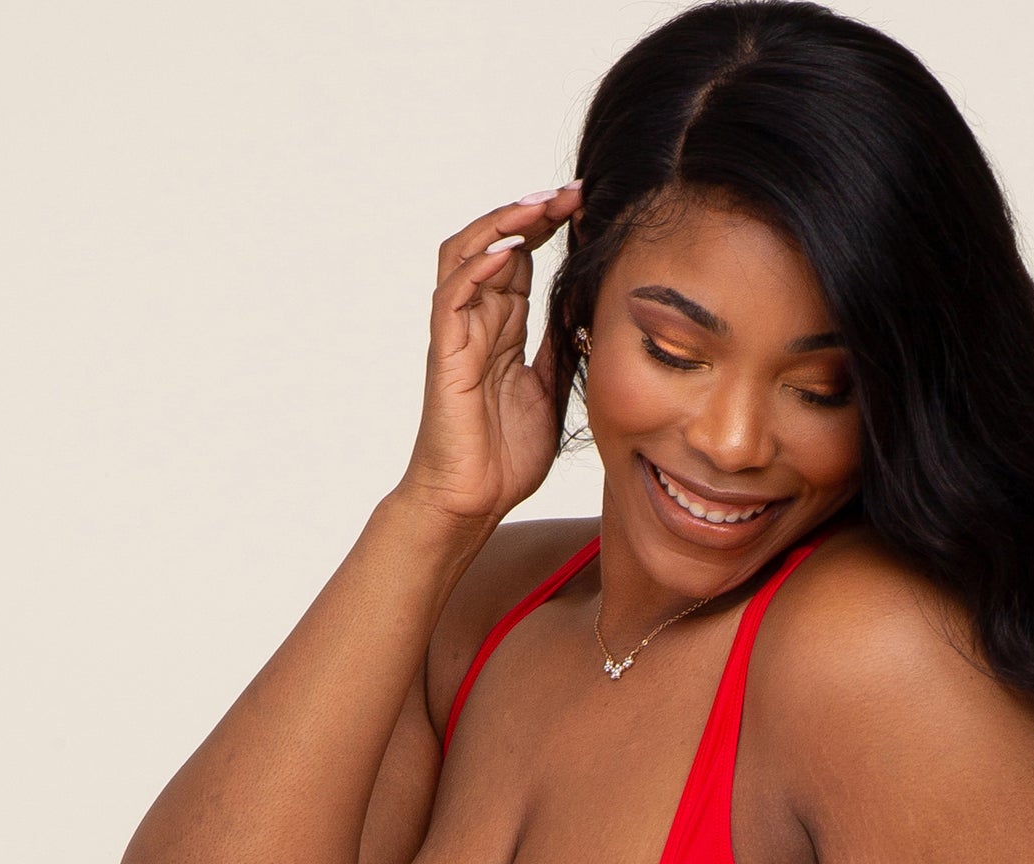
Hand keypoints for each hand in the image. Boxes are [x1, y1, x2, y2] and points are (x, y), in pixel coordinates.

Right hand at [395, 182, 582, 527]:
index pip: (523, 259)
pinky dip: (479, 265)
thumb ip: (562, 349)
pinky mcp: (445, 352)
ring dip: (504, 224)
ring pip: (468, 254)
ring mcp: (458, 333)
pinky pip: (453, 294)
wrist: (471, 502)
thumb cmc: (504, 457)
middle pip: (497, 243)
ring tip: (540, 206)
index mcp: (503, 328)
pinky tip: (511, 248)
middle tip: (573, 192)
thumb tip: (586, 312)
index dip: (550, 228)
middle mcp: (478, 321)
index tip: (588, 208)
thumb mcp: (551, 393)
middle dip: (533, 212)